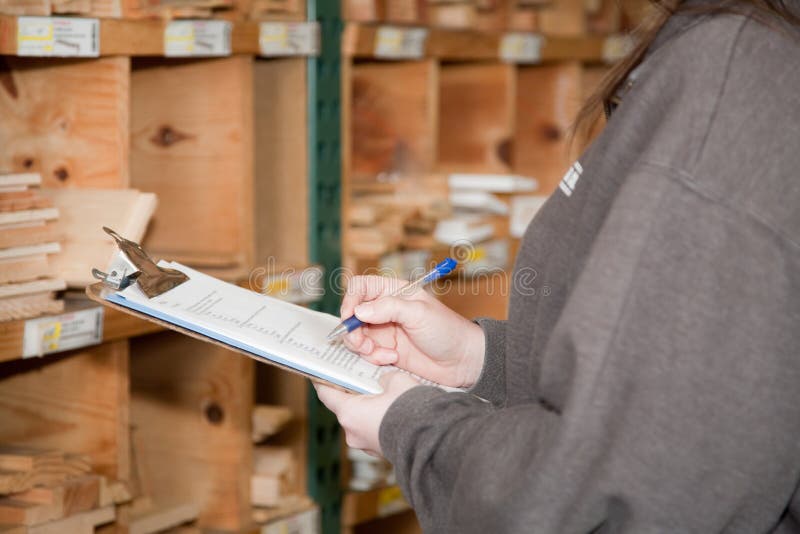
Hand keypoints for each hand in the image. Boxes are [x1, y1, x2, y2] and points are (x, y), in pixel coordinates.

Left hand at [313, 372, 419, 455]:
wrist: (430, 441)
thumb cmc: (409, 410)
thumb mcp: (397, 381)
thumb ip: (386, 377)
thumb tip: (386, 380)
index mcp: (349, 413)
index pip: (326, 395)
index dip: (322, 381)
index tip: (318, 374)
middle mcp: (352, 433)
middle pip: (346, 407)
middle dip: (355, 393)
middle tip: (363, 378)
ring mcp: (366, 445)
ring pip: (362, 420)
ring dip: (371, 408)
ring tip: (386, 394)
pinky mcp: (381, 451)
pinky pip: (376, 430)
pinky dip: (381, 420)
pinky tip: (396, 410)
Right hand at [341, 275, 484, 387]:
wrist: (462, 361)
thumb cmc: (447, 330)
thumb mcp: (419, 314)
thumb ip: (388, 308)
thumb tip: (359, 311)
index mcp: (393, 292)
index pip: (361, 287)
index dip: (351, 300)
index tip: (351, 316)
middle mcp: (385, 310)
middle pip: (352, 314)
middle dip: (353, 331)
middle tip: (364, 343)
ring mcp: (383, 331)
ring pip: (355, 336)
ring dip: (363, 347)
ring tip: (384, 354)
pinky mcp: (385, 350)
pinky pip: (366, 354)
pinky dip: (373, 358)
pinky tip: (392, 359)